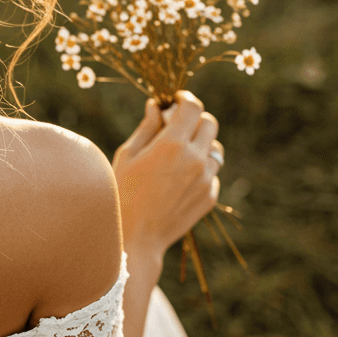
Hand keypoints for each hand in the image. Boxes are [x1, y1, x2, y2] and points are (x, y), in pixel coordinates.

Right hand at [112, 90, 223, 260]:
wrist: (135, 237)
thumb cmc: (122, 193)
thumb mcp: (127, 155)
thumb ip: (147, 127)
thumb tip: (156, 107)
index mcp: (172, 144)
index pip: (193, 107)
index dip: (185, 99)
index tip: (176, 101)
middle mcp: (195, 159)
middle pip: (210, 123)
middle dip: (195, 119)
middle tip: (177, 126)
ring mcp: (205, 179)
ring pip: (215, 149)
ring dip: (200, 145)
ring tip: (178, 155)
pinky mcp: (209, 196)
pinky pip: (212, 173)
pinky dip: (200, 169)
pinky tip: (178, 179)